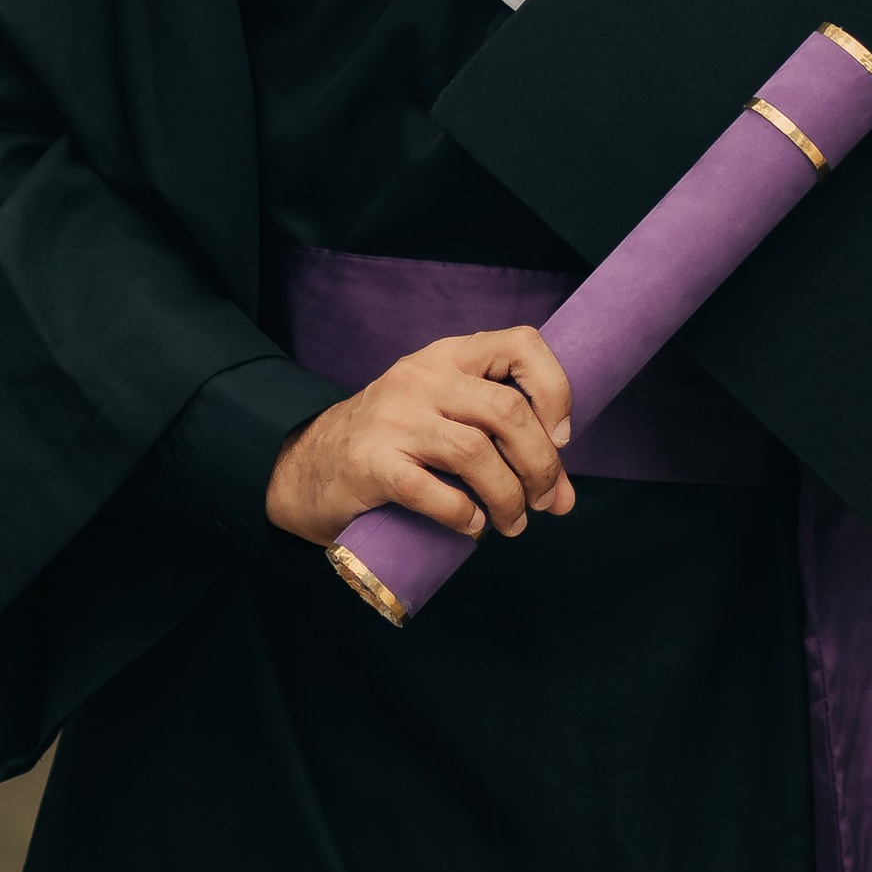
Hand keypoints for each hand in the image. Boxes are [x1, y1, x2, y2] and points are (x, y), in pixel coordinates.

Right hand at [265, 327, 576, 546]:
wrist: (306, 467)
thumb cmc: (392, 446)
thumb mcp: (446, 423)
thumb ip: (505, 449)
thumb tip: (565, 498)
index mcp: (446, 357)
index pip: (520, 344)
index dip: (555, 390)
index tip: (560, 438)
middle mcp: (420, 378)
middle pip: (507, 410)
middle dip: (541, 464)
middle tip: (546, 501)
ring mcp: (392, 419)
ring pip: (475, 453)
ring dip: (509, 497)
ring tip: (513, 524)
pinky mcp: (370, 464)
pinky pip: (433, 491)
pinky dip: (465, 516)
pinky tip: (471, 528)